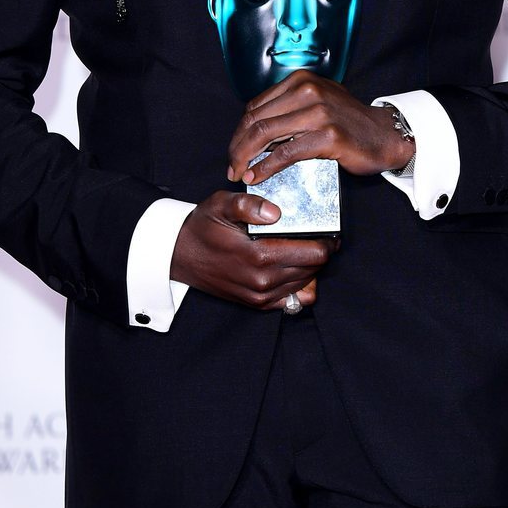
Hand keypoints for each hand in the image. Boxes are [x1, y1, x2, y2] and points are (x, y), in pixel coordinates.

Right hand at [169, 190, 336, 309]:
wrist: (180, 255)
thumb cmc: (203, 227)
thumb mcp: (221, 204)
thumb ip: (248, 204)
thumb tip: (274, 211)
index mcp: (258, 256)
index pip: (313, 254)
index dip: (327, 240)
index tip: (327, 228)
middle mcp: (262, 281)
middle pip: (314, 269)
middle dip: (321, 251)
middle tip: (318, 234)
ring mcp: (260, 296)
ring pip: (307, 284)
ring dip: (311, 267)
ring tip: (305, 247)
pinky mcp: (257, 304)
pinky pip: (294, 301)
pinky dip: (301, 285)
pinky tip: (293, 267)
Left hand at [227, 72, 412, 186]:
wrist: (385, 134)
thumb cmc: (349, 122)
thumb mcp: (317, 102)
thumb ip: (288, 109)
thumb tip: (253, 131)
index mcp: (301, 80)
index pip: (255, 106)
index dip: (239, 131)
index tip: (234, 150)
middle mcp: (307, 91)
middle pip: (256, 119)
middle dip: (237, 146)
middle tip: (231, 166)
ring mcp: (318, 112)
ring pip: (266, 134)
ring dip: (246, 157)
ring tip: (239, 173)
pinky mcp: (327, 136)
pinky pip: (286, 153)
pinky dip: (266, 166)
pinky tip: (257, 175)